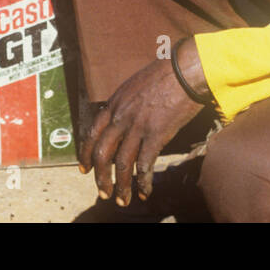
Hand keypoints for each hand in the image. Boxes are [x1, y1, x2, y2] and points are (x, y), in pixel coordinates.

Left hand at [78, 41, 207, 205]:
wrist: (184, 69)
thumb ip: (126, 103)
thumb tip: (125, 117)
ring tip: (122, 199)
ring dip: (120, 185)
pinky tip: (144, 192)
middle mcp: (121, 117)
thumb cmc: (165, 73)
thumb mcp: (135, 84)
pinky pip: (144, 164)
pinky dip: (143, 182)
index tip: (85, 168)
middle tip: (103, 191)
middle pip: (102, 153)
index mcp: (114, 103)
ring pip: (121, 164)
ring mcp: (137, 126)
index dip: (86, 154)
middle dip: (100, 177)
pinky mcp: (156, 134)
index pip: (92, 133)